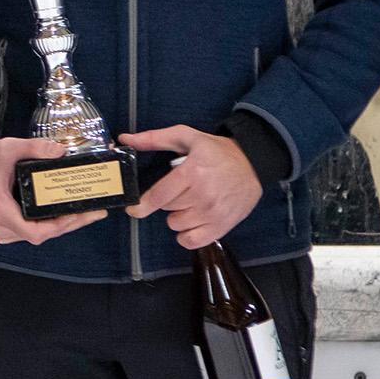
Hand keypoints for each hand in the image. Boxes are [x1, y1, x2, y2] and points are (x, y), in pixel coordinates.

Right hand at [0, 138, 107, 244]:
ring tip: (89, 212)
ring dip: (66, 223)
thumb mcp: (6, 148)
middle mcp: (3, 226)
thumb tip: (58, 151)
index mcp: (0, 210)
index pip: (33, 232)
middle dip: (70, 223)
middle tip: (94, 212)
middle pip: (43, 233)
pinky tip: (71, 212)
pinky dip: (55, 222)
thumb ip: (32, 147)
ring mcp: (8, 229)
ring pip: (42, 232)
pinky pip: (37, 229)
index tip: (73, 214)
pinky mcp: (12, 227)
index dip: (58, 227)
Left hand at [121, 125, 261, 249]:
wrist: (253, 163)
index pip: (160, 197)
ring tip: (190, 202)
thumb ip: (154, 139)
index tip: (133, 209)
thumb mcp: (186, 137)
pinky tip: (192, 221)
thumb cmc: (217, 151)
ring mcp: (214, 214)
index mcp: (192, 173)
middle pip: (167, 209)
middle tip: (181, 189)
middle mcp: (203, 196)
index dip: (141, 206)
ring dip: (177, 216)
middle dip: (167, 200)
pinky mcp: (223, 226)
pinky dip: (187, 234)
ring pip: (176, 225)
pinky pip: (192, 241)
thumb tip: (126, 139)